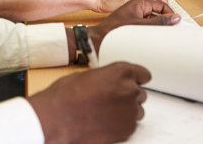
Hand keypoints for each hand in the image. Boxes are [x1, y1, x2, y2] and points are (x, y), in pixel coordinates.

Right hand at [29, 62, 150, 143]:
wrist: (58, 117)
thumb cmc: (66, 96)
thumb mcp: (88, 75)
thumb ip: (107, 77)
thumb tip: (110, 82)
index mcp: (121, 72)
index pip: (144, 74)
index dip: (137, 79)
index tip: (136, 82)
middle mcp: (130, 90)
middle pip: (140, 94)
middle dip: (128, 96)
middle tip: (111, 100)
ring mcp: (130, 111)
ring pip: (137, 111)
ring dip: (126, 111)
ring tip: (107, 113)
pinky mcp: (127, 130)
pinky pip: (131, 126)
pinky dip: (121, 125)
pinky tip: (105, 123)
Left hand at [88, 0, 179, 49]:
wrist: (98, 38)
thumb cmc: (113, 30)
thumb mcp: (140, 25)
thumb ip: (158, 22)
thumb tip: (174, 18)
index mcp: (138, 2)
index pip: (160, 4)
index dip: (169, 13)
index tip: (176, 23)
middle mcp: (136, 6)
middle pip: (157, 10)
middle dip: (165, 18)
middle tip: (172, 28)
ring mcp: (133, 13)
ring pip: (152, 17)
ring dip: (158, 24)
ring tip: (163, 33)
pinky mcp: (130, 21)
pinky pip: (145, 22)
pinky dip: (150, 28)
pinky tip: (152, 36)